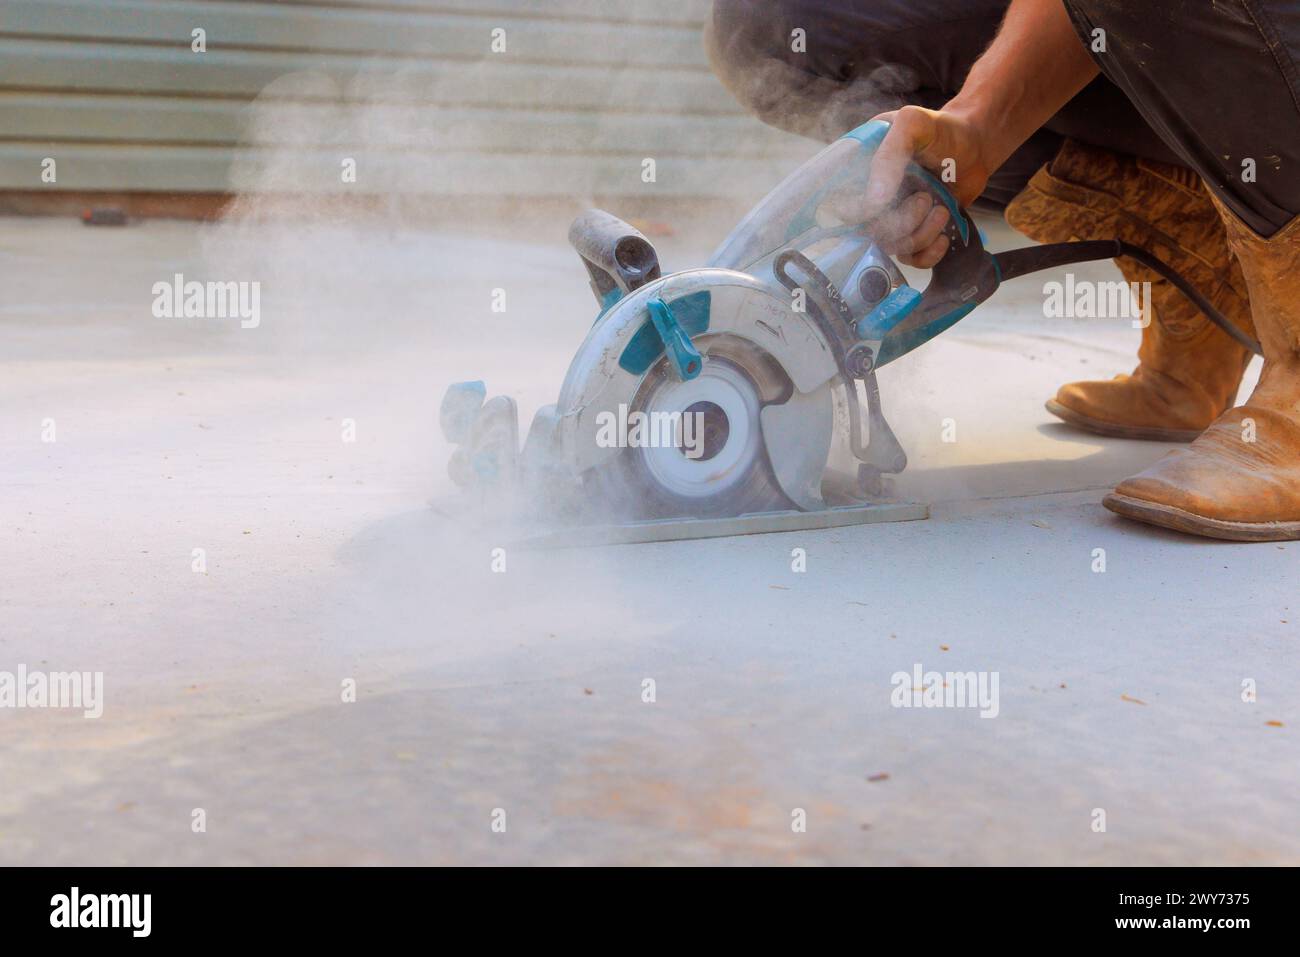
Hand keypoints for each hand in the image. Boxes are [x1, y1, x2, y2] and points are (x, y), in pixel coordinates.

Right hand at [855, 106, 993, 267]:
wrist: (977, 144)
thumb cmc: (943, 129)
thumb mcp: (912, 125)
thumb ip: (889, 156)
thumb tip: (872, 202)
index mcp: (860, 170)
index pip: (842, 205)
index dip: (860, 212)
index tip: (884, 202)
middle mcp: (872, 196)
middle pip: (868, 231)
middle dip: (900, 222)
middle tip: (925, 199)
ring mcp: (893, 216)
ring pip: (892, 247)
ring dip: (920, 235)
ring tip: (942, 211)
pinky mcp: (915, 232)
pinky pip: (911, 259)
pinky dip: (928, 255)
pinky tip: (943, 237)